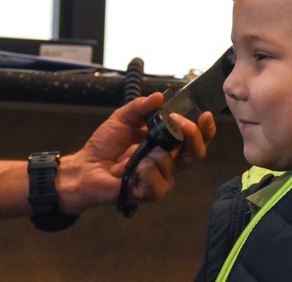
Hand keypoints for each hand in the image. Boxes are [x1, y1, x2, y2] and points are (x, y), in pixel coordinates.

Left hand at [58, 92, 215, 213]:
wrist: (85, 166)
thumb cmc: (105, 145)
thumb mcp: (122, 118)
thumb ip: (140, 107)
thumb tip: (159, 96)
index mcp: (167, 145)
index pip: (195, 139)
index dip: (205, 129)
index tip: (205, 114)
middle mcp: (170, 164)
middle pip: (196, 153)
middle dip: (191, 134)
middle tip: (178, 122)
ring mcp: (162, 180)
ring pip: (173, 164)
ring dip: (153, 153)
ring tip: (134, 152)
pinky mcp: (150, 193)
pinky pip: (156, 181)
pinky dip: (144, 170)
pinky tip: (131, 168)